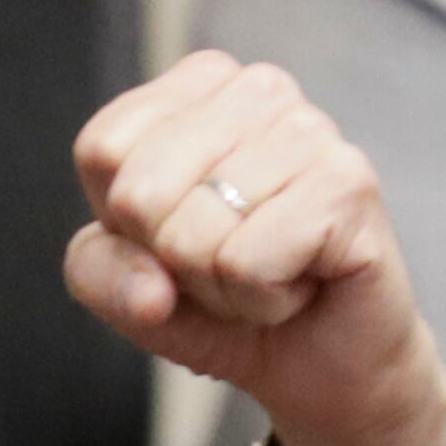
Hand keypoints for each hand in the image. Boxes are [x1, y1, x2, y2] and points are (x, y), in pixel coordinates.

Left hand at [63, 52, 445, 445]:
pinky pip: (245, 265)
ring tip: (267, 271)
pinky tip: (299, 283)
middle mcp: (258, 88)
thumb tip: (151, 289)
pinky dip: (260, 300)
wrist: (319, 359)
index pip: (103, 148)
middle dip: (173, 260)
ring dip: (220, 286)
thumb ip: (98, 269)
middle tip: (228, 262)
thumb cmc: (224, 301)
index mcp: (197, 87)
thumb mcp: (130, 287)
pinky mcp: (347, 183)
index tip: (179, 233)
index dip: (124, 224)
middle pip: (140, 195)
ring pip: (192, 236)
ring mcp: (310, 129)